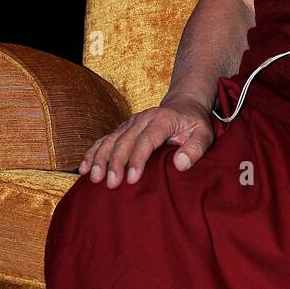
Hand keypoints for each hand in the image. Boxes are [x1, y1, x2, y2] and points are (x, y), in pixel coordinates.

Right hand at [77, 94, 214, 187]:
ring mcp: (130, 122)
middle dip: (116, 163)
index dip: (138, 159)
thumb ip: (195, 149)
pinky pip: (104, 140)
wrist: (183, 105)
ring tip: (94, 178)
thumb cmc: (194, 124)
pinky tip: (84, 168)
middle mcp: (143, 118)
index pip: (147, 139)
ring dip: (100, 159)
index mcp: (162, 119)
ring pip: (111, 140)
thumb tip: (179, 164)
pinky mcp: (123, 128)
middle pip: (125, 141)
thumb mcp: (205, 134)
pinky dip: (93, 153)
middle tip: (111, 184)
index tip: (132, 179)